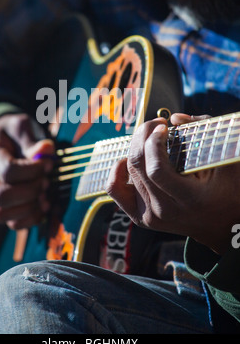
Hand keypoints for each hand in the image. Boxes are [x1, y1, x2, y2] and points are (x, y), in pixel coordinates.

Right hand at [0, 113, 54, 229]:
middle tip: (47, 181)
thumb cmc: (14, 133)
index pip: (8, 171)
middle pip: (2, 197)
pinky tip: (44, 206)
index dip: (33, 171)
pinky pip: (11, 224)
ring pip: (2, 214)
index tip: (49, 164)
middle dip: (31, 191)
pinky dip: (31, 219)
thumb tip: (46, 150)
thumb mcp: (22, 126)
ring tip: (46, 195)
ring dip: (30, 208)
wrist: (2, 140)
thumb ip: (32, 140)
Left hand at [106, 113, 239, 254]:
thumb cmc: (228, 189)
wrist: (222, 226)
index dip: (154, 142)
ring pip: (128, 172)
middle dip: (143, 136)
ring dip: (135, 147)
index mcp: (189, 199)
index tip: (163, 127)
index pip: (156, 169)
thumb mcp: (226, 159)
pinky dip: (117, 171)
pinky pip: (115, 190)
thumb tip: (175, 118)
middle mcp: (166, 211)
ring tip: (149, 137)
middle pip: (139, 166)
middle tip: (156, 124)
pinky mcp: (140, 217)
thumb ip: (204, 132)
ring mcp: (150, 216)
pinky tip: (128, 160)